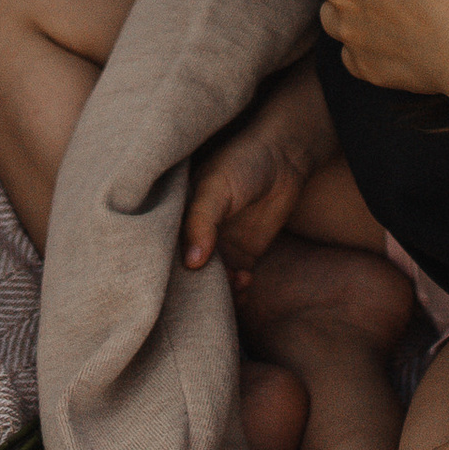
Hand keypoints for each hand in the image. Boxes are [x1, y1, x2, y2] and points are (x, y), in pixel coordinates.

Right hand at [181, 60, 336, 274]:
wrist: (286, 157)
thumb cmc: (243, 162)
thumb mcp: (216, 187)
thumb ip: (201, 221)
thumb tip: (191, 263)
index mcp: (178, 215)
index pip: (162, 249)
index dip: (165, 268)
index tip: (173, 282)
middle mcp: (195, 234)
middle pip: (185, 271)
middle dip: (193, 286)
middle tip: (204, 292)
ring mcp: (220, 246)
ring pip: (211, 281)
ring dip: (219, 291)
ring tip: (231, 284)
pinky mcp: (244, 255)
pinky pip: (235, 281)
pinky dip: (238, 290)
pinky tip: (245, 281)